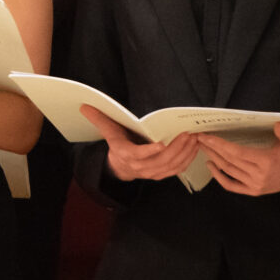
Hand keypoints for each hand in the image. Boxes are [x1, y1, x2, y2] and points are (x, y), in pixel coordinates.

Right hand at [85, 108, 202, 183]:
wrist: (120, 166)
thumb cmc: (118, 144)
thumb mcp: (107, 131)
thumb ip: (99, 119)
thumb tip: (84, 105)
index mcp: (126, 154)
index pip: (138, 155)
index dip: (149, 151)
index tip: (161, 143)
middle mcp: (140, 167)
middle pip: (160, 160)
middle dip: (176, 148)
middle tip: (187, 134)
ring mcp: (152, 172)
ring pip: (171, 165)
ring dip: (185, 153)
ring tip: (194, 138)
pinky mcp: (161, 174)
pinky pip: (177, 169)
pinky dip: (187, 159)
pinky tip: (194, 148)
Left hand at [199, 124, 279, 195]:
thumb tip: (277, 125)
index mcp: (266, 161)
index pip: (236, 152)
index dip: (219, 144)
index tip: (206, 136)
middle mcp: (258, 175)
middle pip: (228, 160)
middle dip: (212, 148)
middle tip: (199, 138)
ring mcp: (255, 185)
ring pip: (228, 171)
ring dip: (213, 159)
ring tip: (203, 147)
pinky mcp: (254, 191)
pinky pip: (232, 186)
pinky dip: (219, 177)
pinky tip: (211, 166)